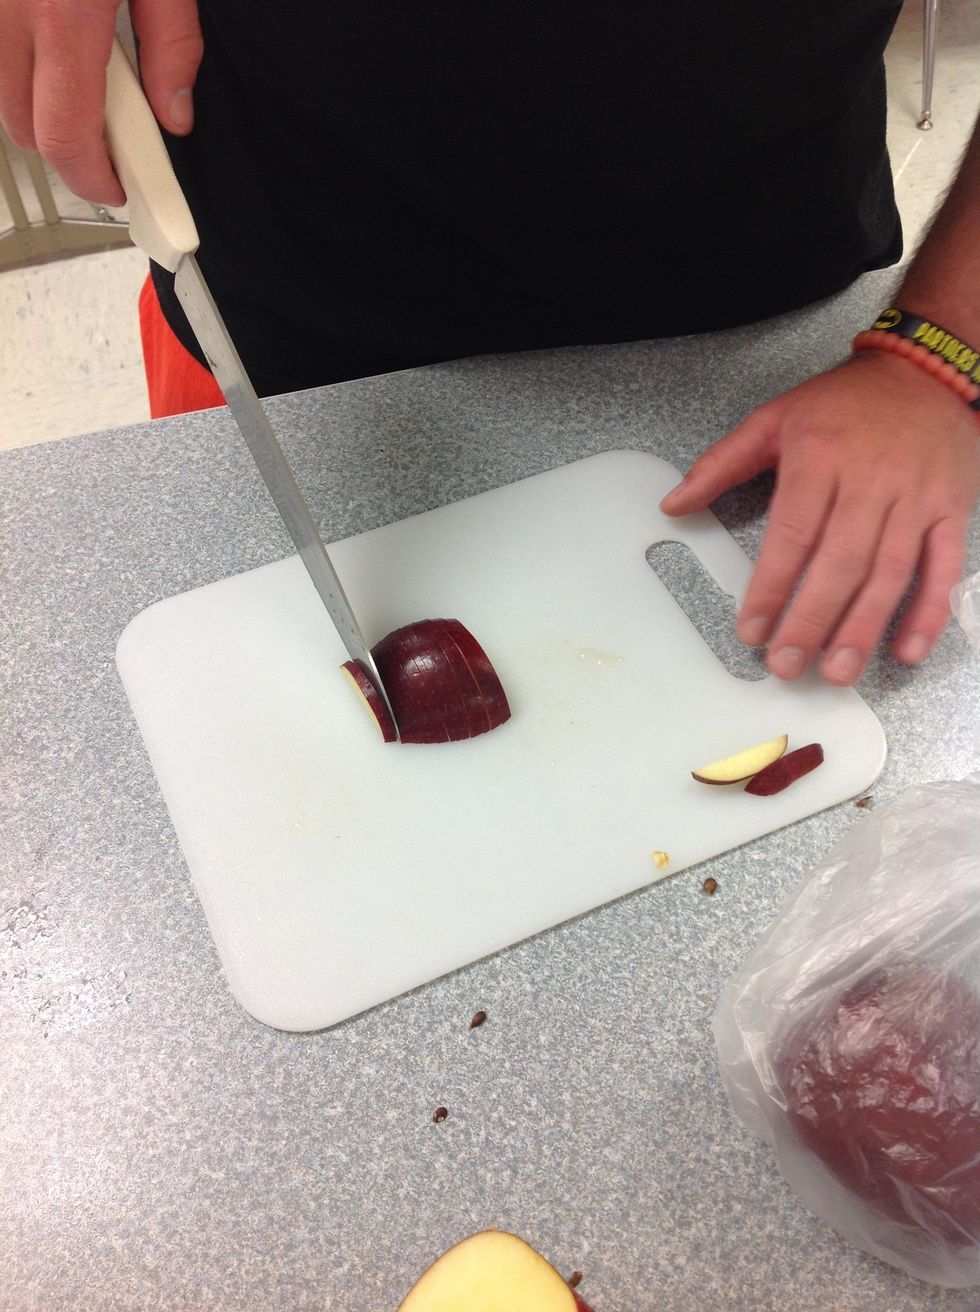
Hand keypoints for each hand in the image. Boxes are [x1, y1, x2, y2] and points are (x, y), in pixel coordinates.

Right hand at [0, 0, 201, 204]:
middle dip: (71, 152)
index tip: (120, 190)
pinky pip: (1, 57)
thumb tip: (175, 114)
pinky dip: (28, 71)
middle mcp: (10, 11)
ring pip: (4, 95)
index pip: (65, 136)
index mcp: (61, 12)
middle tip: (116, 143)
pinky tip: (63, 48)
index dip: (94, 179)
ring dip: (44, 109)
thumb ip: (173, 42)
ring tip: (91, 86)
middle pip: (26, 128)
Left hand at [660, 350, 979, 683]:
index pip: (792, 534)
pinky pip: (943, 568)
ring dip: (863, 628)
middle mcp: (871, 481)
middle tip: (788, 664)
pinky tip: (905, 651)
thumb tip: (673, 504)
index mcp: (820, 458)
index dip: (770, 587)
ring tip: (837, 671)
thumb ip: (720, 464)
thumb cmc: (844, 401)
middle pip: (840, 563)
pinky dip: (928, 612)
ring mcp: (915, 498)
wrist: (927, 371)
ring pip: (889, 572)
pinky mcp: (952, 510)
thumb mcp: (774, 417)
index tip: (751, 630)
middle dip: (811, 621)